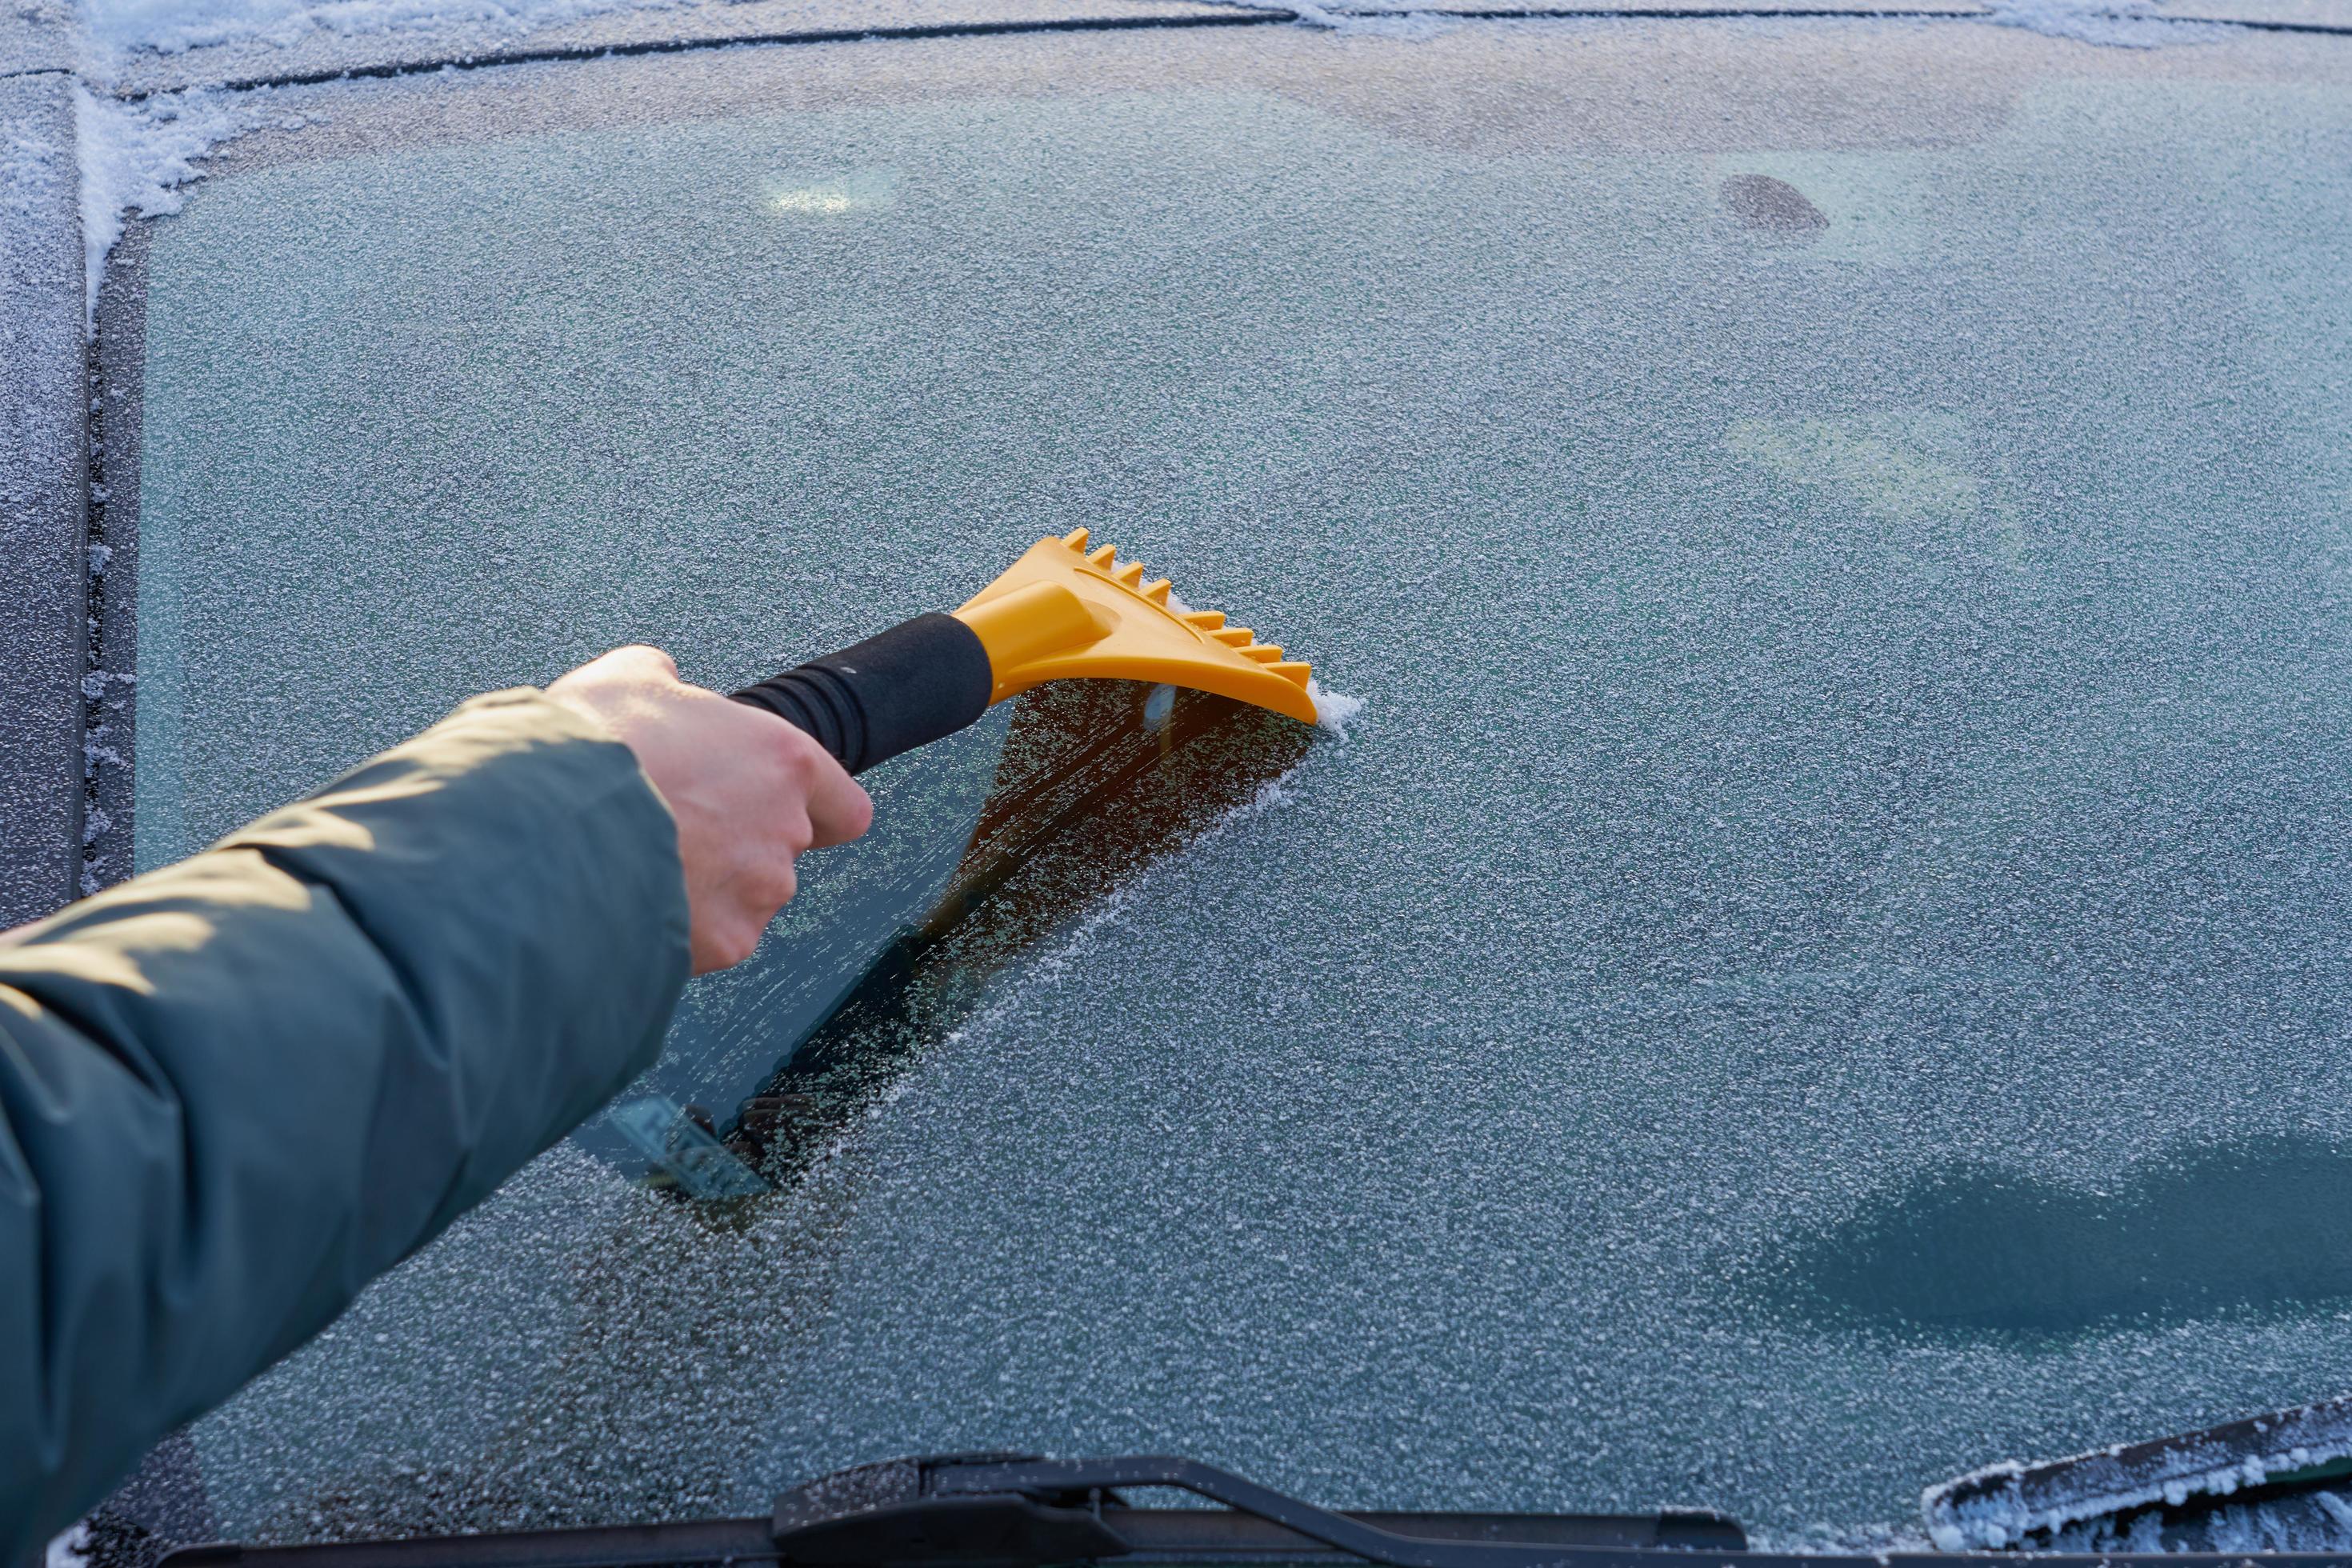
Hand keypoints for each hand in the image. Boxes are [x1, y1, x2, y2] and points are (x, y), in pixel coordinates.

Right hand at [548, 646, 872, 973]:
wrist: (547, 826)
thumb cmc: (593, 750)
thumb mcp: (627, 679)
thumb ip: (666, 680)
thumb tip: (660, 678)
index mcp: (782, 761)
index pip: (844, 807)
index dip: (816, 812)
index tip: (788, 812)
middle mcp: (784, 830)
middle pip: (782, 852)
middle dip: (736, 847)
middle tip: (677, 831)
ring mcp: (758, 892)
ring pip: (746, 899)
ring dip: (708, 889)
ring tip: (644, 866)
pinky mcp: (724, 943)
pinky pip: (711, 940)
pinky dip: (680, 929)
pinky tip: (633, 901)